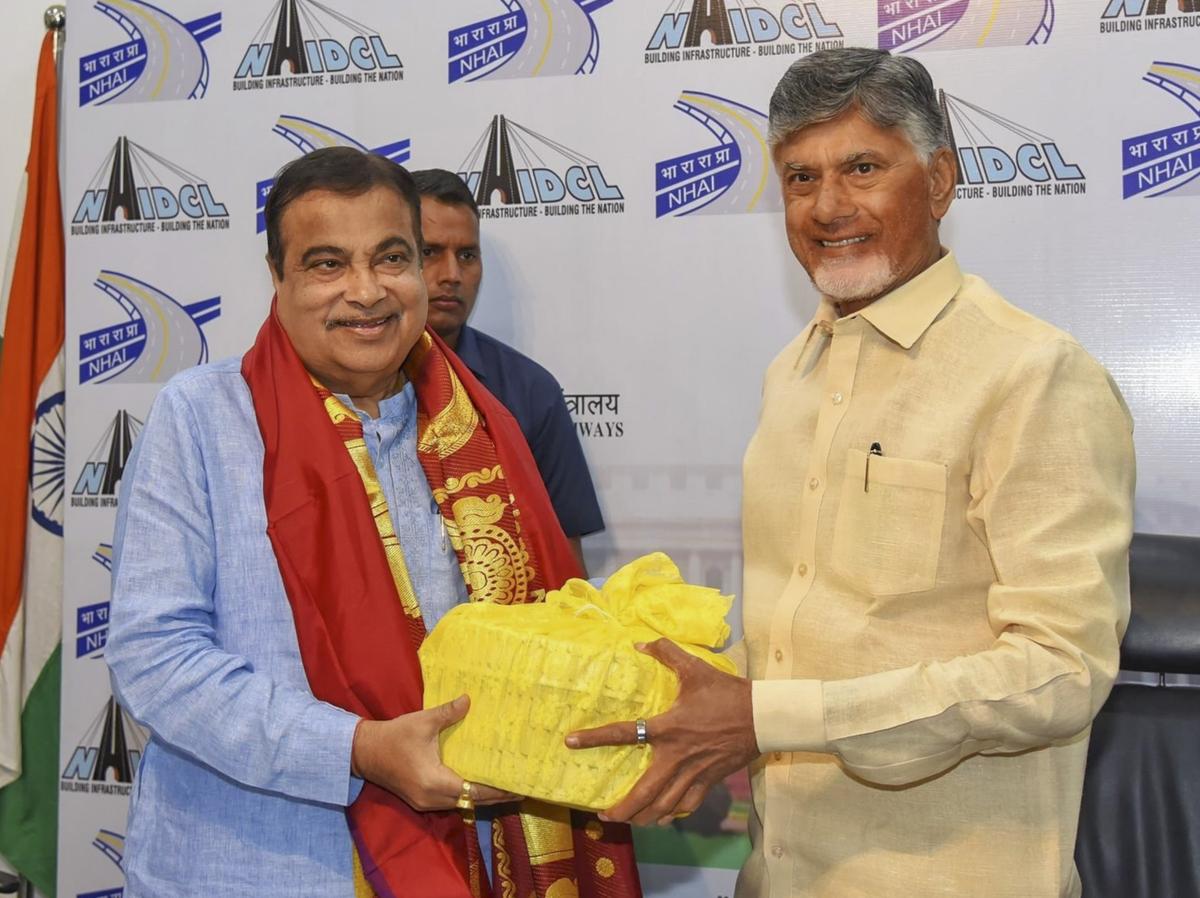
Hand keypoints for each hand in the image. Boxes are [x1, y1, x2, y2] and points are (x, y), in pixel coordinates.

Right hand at [351, 695, 518, 811]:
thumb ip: (448, 713)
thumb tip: (468, 700)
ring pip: (461, 804)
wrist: (365, 752)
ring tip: (504, 787)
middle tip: (519, 788)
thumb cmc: (395, 736)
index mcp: (435, 782)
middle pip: (471, 802)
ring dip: (480, 797)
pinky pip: (450, 801)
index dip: (498, 790)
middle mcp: (432, 798)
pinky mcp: (420, 801)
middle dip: (495, 796)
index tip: (518, 787)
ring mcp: (425, 803)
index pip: (474, 791)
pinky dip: (466, 795)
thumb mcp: (423, 722)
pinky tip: (477, 784)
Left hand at [565, 638, 758, 825]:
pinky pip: (687, 805)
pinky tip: (664, 817)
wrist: (763, 717)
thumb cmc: (727, 692)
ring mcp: (693, 773)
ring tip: (630, 822)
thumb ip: (666, 652)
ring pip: (664, 806)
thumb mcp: (695, 668)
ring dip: (644, 817)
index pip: (623, 734)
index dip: (594, 738)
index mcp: (667, 728)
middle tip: (604, 816)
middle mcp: (676, 756)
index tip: (570, 742)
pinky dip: (673, 813)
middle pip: (643, 793)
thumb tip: (640, 643)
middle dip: (622, 810)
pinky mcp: (709, 781)